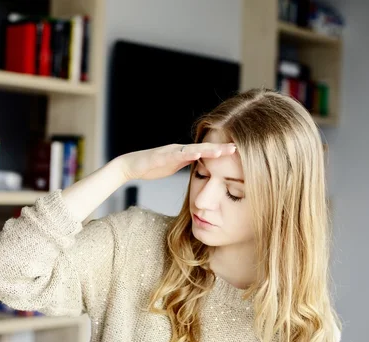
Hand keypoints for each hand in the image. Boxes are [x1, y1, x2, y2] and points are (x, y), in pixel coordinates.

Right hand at [116, 143, 235, 180]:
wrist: (131, 165)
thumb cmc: (151, 167)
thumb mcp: (173, 166)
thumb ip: (186, 163)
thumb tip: (199, 164)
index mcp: (183, 153)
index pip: (205, 151)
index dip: (220, 151)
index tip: (236, 152)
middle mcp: (179, 149)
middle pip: (203, 148)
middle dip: (220, 148)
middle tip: (237, 148)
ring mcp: (170, 152)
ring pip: (193, 149)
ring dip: (209, 150)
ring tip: (223, 150)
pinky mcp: (161, 157)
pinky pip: (176, 155)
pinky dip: (188, 154)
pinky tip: (197, 154)